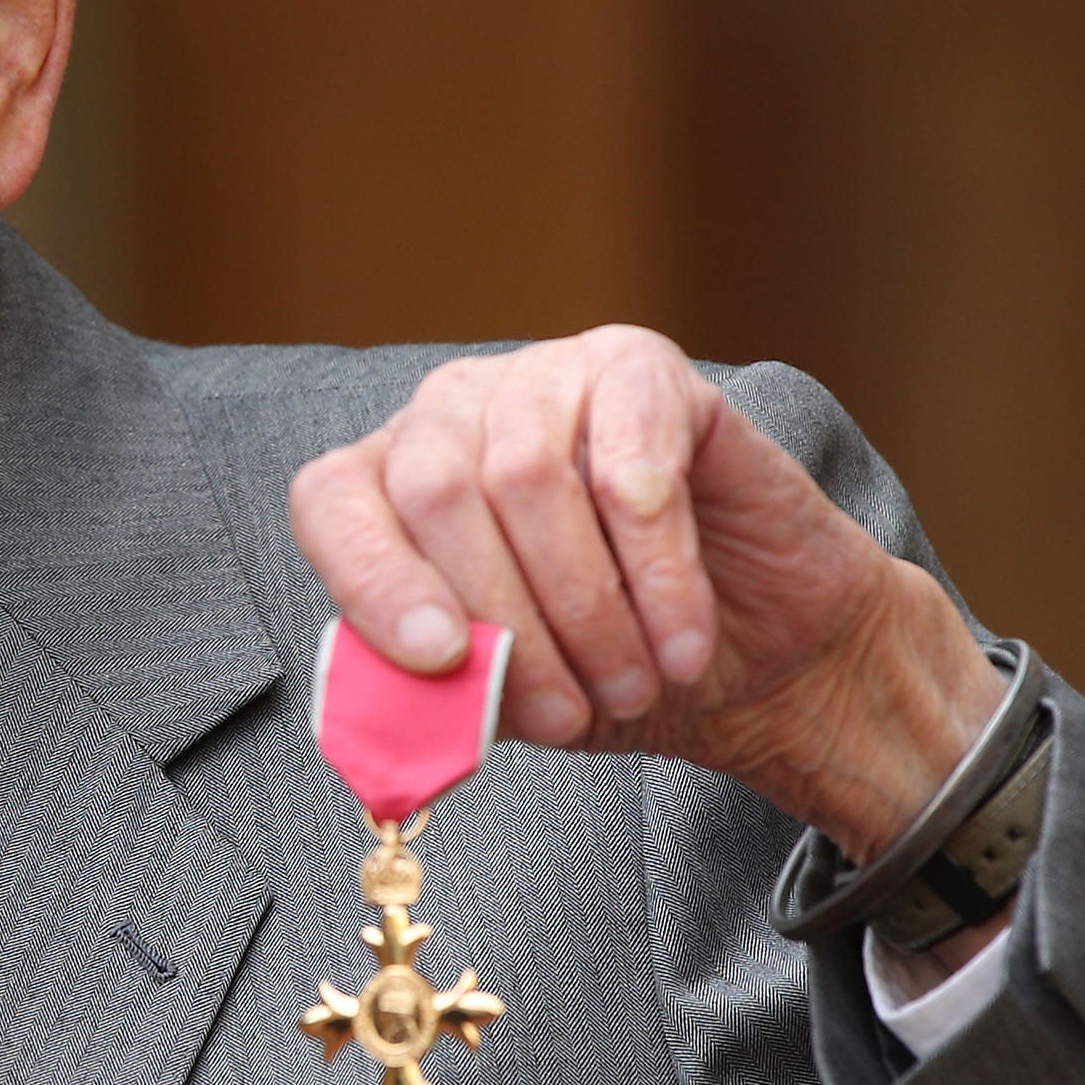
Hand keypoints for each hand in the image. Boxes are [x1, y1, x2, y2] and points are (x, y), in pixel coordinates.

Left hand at [287, 328, 1002, 869]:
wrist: (753, 648)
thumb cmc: (608, 665)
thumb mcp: (511, 699)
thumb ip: (443, 696)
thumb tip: (406, 715)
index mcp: (390, 485)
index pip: (331, 503)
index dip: (373, 580)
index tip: (441, 658)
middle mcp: (451, 412)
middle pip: (436, 493)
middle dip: (505, 623)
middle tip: (567, 714)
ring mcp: (544, 377)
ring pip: (530, 478)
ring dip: (587, 608)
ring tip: (633, 686)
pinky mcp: (641, 370)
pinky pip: (632, 465)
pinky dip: (660, 573)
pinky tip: (682, 641)